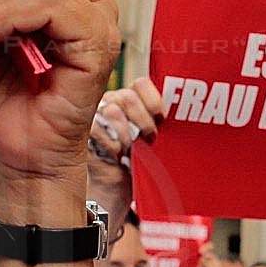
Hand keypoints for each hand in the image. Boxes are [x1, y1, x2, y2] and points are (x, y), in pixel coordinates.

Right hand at [87, 76, 162, 225]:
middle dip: (143, 122)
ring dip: (127, 136)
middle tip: (149, 139)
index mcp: (134, 96)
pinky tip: (116, 155)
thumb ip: (162, 122)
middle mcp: (114, 100)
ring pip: (112, 111)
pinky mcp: (85, 130)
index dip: (153, 100)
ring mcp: (97, 114)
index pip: (141, 84)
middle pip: (128, 97)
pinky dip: (111, 145)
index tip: (161, 118)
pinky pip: (97, 128)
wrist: (122, 182)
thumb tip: (180, 115)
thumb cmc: (143, 158)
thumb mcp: (158, 137)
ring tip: (131, 150)